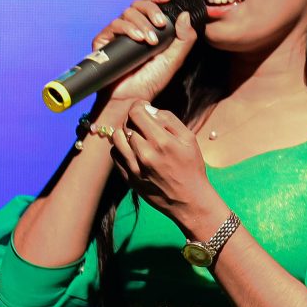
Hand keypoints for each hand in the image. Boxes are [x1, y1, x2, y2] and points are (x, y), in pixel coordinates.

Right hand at [90, 0, 197, 103]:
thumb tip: (185, 15)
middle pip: (138, 4)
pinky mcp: (103, 40)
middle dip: (152, 10)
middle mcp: (130, 28)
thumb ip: (185, 38)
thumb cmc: (151, 81)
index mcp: (147, 29)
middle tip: (161, 24)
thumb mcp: (174, 59)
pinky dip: (129, 29)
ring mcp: (116, 34)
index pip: (149, 5)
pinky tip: (139, 40)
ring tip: (151, 41)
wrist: (131, 98)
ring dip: (142, 23)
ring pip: (128, 12)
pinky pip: (115, 24)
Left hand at [110, 100, 219, 223]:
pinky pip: (115, 155)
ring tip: (136, 137)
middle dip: (134, 120)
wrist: (188, 200)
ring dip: (125, 133)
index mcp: (162, 141)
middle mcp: (145, 153)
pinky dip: (121, 149)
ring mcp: (134, 167)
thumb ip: (169, 120)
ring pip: (117, 138)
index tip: (144, 108)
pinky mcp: (128, 178)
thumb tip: (149, 110)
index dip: (139, 106)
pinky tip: (133, 151)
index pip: (136, 112)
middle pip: (126, 124)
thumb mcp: (189, 138)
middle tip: (144, 124)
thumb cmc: (191, 167)